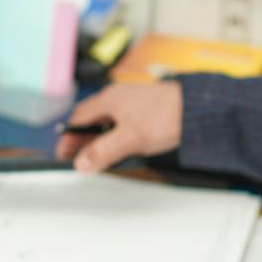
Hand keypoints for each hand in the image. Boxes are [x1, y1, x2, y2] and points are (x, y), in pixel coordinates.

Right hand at [54, 82, 182, 172]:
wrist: (197, 108)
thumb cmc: (166, 115)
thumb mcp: (130, 138)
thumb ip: (103, 151)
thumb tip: (81, 163)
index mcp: (108, 100)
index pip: (77, 120)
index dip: (68, 139)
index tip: (64, 155)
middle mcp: (116, 98)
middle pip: (89, 120)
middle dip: (82, 141)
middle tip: (79, 160)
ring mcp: (130, 103)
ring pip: (105, 122)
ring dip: (99, 140)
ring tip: (99, 158)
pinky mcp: (143, 110)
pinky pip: (120, 124)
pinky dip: (115, 137)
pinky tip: (122, 149)